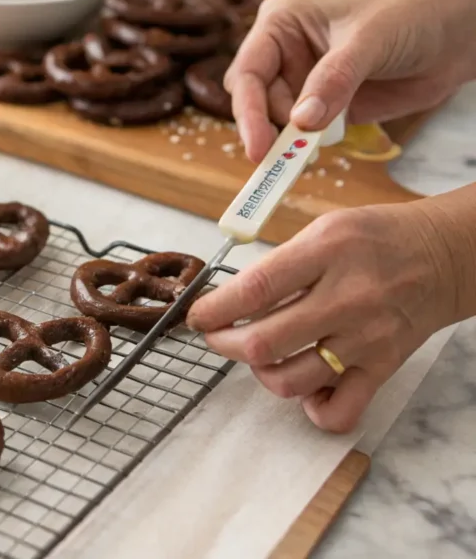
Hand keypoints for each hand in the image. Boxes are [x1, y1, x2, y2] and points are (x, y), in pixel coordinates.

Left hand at [186, 202, 462, 433]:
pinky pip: (339, 411)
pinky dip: (311, 409)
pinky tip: (304, 386)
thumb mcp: (323, 230)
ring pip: (291, 381)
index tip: (197, 316)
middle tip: (217, 336)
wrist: (445, 255)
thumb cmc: (376, 239)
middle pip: (263, 343)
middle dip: (224, 344)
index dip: (213, 310)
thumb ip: (278, 266)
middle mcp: (348, 298)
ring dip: (260, 373)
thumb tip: (228, 302)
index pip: (254, 291)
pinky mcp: (382, 367)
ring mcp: (366, 338)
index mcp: (327, 253)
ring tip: (259, 354)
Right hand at [226, 0, 475, 161]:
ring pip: (274, 123)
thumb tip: (301, 122)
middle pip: (253, 102)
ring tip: (316, 143)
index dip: (248, 111)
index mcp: (280, 25)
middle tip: (281, 157)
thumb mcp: (369, 42)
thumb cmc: (410, 18)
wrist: (454, 36)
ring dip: (290, 140)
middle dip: (266, 128)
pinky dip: (308, 147)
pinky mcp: (321, 109)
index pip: (248, 72)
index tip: (258, 147)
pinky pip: (301, 136)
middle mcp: (283, 54)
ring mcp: (301, 83)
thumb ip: (334, 80)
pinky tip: (327, 142)